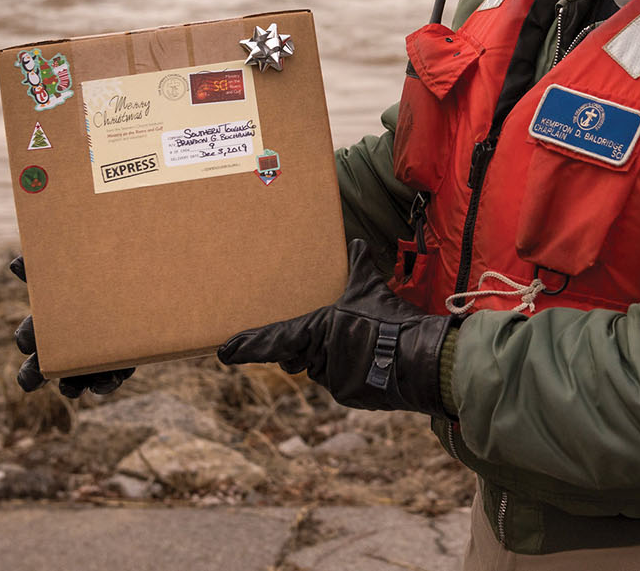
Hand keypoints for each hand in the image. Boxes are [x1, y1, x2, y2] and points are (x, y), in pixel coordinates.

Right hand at [9, 255, 134, 398]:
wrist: (142, 282)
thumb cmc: (99, 273)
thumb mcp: (76, 267)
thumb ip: (48, 267)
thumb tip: (15, 264)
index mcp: (51, 322)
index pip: (29, 335)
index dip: (27, 339)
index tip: (27, 343)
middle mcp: (66, 345)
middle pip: (41, 367)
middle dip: (33, 375)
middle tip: (31, 383)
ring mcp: (90, 357)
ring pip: (74, 380)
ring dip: (72, 385)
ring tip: (72, 388)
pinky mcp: (117, 363)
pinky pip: (109, 378)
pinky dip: (107, 381)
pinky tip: (110, 378)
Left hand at [217, 239, 458, 417]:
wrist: (417, 357)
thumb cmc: (390, 320)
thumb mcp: (371, 289)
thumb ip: (359, 267)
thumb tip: (357, 243)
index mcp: (316, 330)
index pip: (272, 340)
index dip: (246, 346)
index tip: (222, 352)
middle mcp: (318, 357)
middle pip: (300, 358)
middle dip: (307, 351)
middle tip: (325, 340)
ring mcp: (333, 380)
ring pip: (324, 370)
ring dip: (336, 361)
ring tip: (366, 347)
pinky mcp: (349, 396)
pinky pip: (344, 385)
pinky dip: (354, 375)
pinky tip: (374, 363)